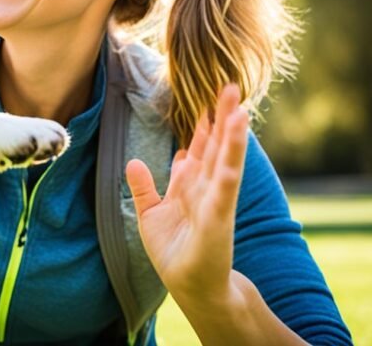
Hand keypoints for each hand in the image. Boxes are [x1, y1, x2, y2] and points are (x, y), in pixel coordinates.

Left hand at [125, 84, 249, 303]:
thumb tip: (133, 161)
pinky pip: (225, 184)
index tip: (207, 99)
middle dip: (222, 117)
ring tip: (238, 105)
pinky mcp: (219, 215)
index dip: (203, 125)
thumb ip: (143, 188)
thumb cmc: (175, 252)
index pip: (199, 149)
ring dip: (232, 132)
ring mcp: (216, 200)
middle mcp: (207, 188)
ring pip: (225, 159)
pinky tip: (235, 139)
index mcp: (191, 185)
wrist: (192, 286)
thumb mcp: (150, 215)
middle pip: (216, 145)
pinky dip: (230, 161)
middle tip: (231, 86)